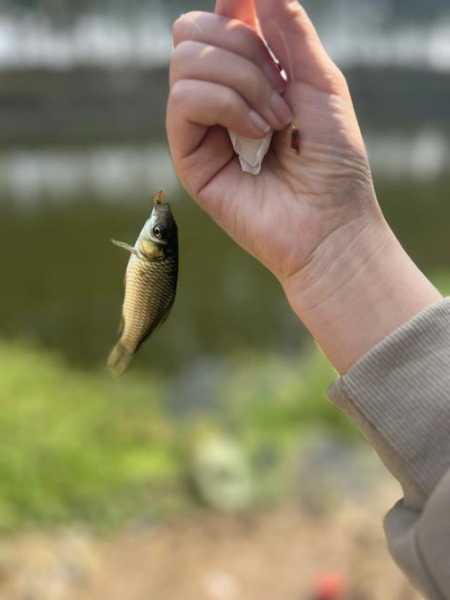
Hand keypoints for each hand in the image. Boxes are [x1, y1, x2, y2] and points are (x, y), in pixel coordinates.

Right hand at [167, 0, 375, 280]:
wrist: (328, 223)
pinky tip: (256, 135)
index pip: (219, 18)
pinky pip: (184, 99)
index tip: (257, 9)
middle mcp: (219, 96)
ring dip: (242, 83)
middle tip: (281, 93)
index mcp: (249, 75)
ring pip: (187, 61)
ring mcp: (200, 126)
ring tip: (275, 123)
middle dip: (243, 49)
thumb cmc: (333, 160)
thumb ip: (289, 29)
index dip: (234, 5)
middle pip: (192, 32)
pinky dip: (227, 106)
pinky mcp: (188, 155)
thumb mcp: (321, 81)